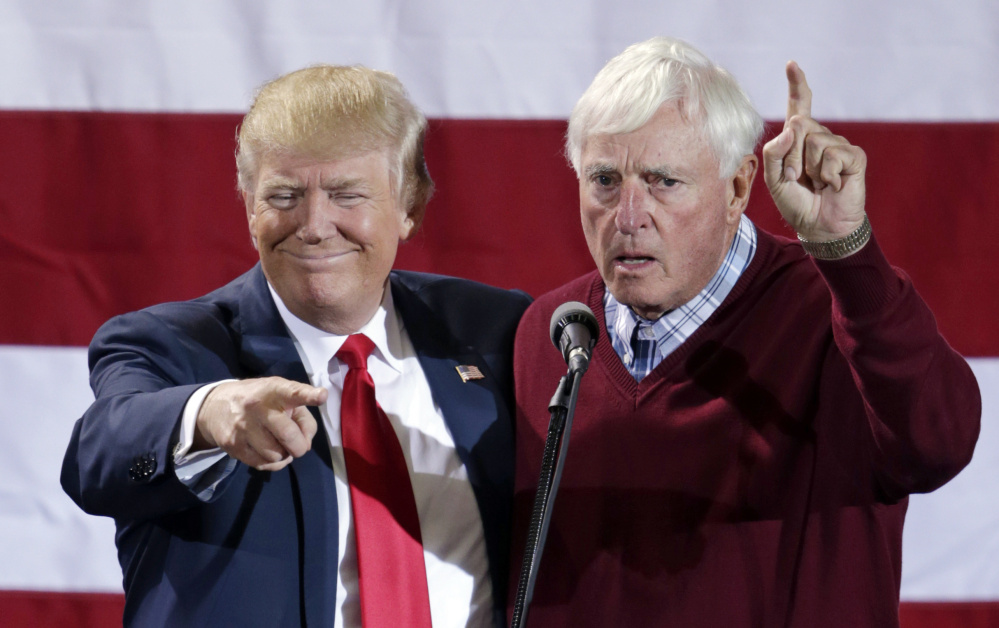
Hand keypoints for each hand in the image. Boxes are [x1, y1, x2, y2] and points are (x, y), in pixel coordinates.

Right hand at [194, 377, 327, 470]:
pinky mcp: (232, 445)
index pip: (292, 392)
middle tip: (298, 445)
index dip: (308, 395)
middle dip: (299, 447)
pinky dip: (272, 463)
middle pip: (288, 436)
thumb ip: (303, 416)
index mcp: (274, 390)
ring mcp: (243, 427)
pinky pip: (262, 464)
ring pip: (276, 455)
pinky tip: (266, 451)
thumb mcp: (282, 398)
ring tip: (277, 444)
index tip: (322, 396)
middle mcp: (258, 407)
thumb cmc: (260, 401)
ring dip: (283, 455)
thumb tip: (306, 442)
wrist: (215, 406)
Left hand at [762, 61, 866, 241]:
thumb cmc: (797, 202)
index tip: (792, 64)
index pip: (799, 107)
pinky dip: (828, 173)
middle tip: (796, 177)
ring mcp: (838, 145)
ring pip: (814, 141)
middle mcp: (819, 137)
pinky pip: (833, 154)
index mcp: (799, 140)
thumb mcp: (775, 180)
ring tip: (816, 183)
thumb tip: (791, 127)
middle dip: (791, 155)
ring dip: (808, 168)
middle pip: (798, 125)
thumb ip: (775, 153)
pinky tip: (833, 184)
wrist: (819, 226)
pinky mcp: (854, 157)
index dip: (797, 85)